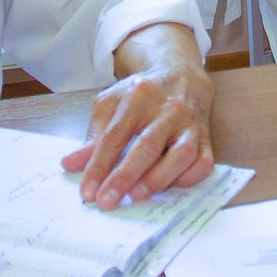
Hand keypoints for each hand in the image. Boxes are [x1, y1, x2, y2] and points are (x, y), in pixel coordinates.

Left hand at [63, 57, 214, 208]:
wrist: (181, 75)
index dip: (99, 165)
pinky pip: (203, 162)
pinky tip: (170, 187)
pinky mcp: (206, 138)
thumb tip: (70, 164)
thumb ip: (94, 135)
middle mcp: (168, 109)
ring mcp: (190, 124)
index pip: (115, 135)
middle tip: (106, 202)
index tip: (87, 191)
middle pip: (147, 146)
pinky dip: (188, 178)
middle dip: (125, 177)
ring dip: (158, 178)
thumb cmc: (141, 94)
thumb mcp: (111, 104)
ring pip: (180, 154)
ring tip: (135, 196)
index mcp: (139, 97)